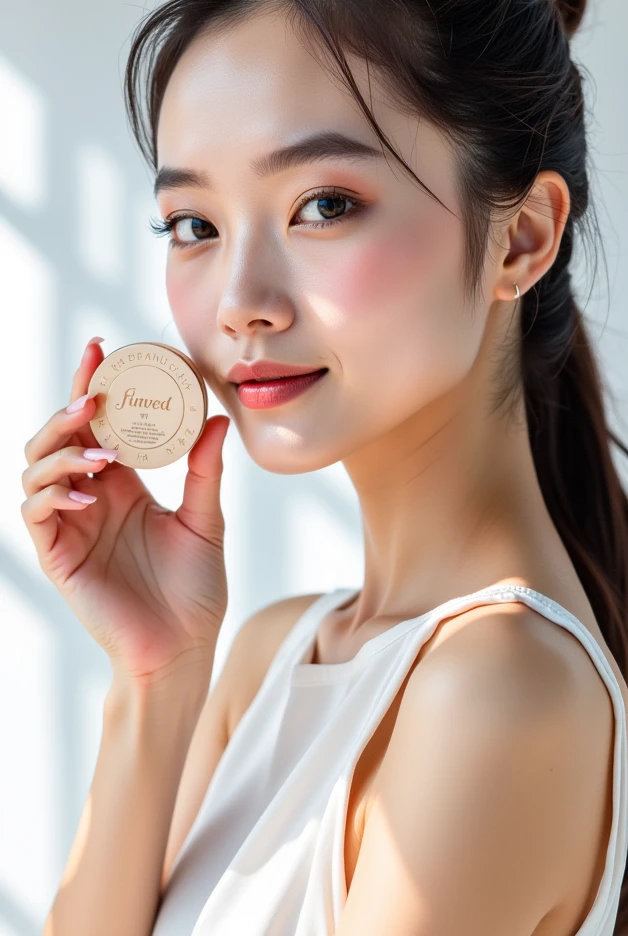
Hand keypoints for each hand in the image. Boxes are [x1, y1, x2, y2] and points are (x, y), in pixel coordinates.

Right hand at [21, 337, 231, 684]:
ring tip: (101, 452)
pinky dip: (53, 492)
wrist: (181, 649)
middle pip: (59, 436)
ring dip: (63, 449)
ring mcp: (70, 524)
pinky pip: (36, 511)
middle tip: (95, 392)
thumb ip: (206, 473)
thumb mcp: (206, 522)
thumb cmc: (194, 591)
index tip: (103, 349)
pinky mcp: (57, 554)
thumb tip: (219, 418)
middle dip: (69, 407)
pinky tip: (86, 490)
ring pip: (37, 467)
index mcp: (123, 484)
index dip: (93, 385)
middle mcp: (91, 497)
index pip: (97, 424)